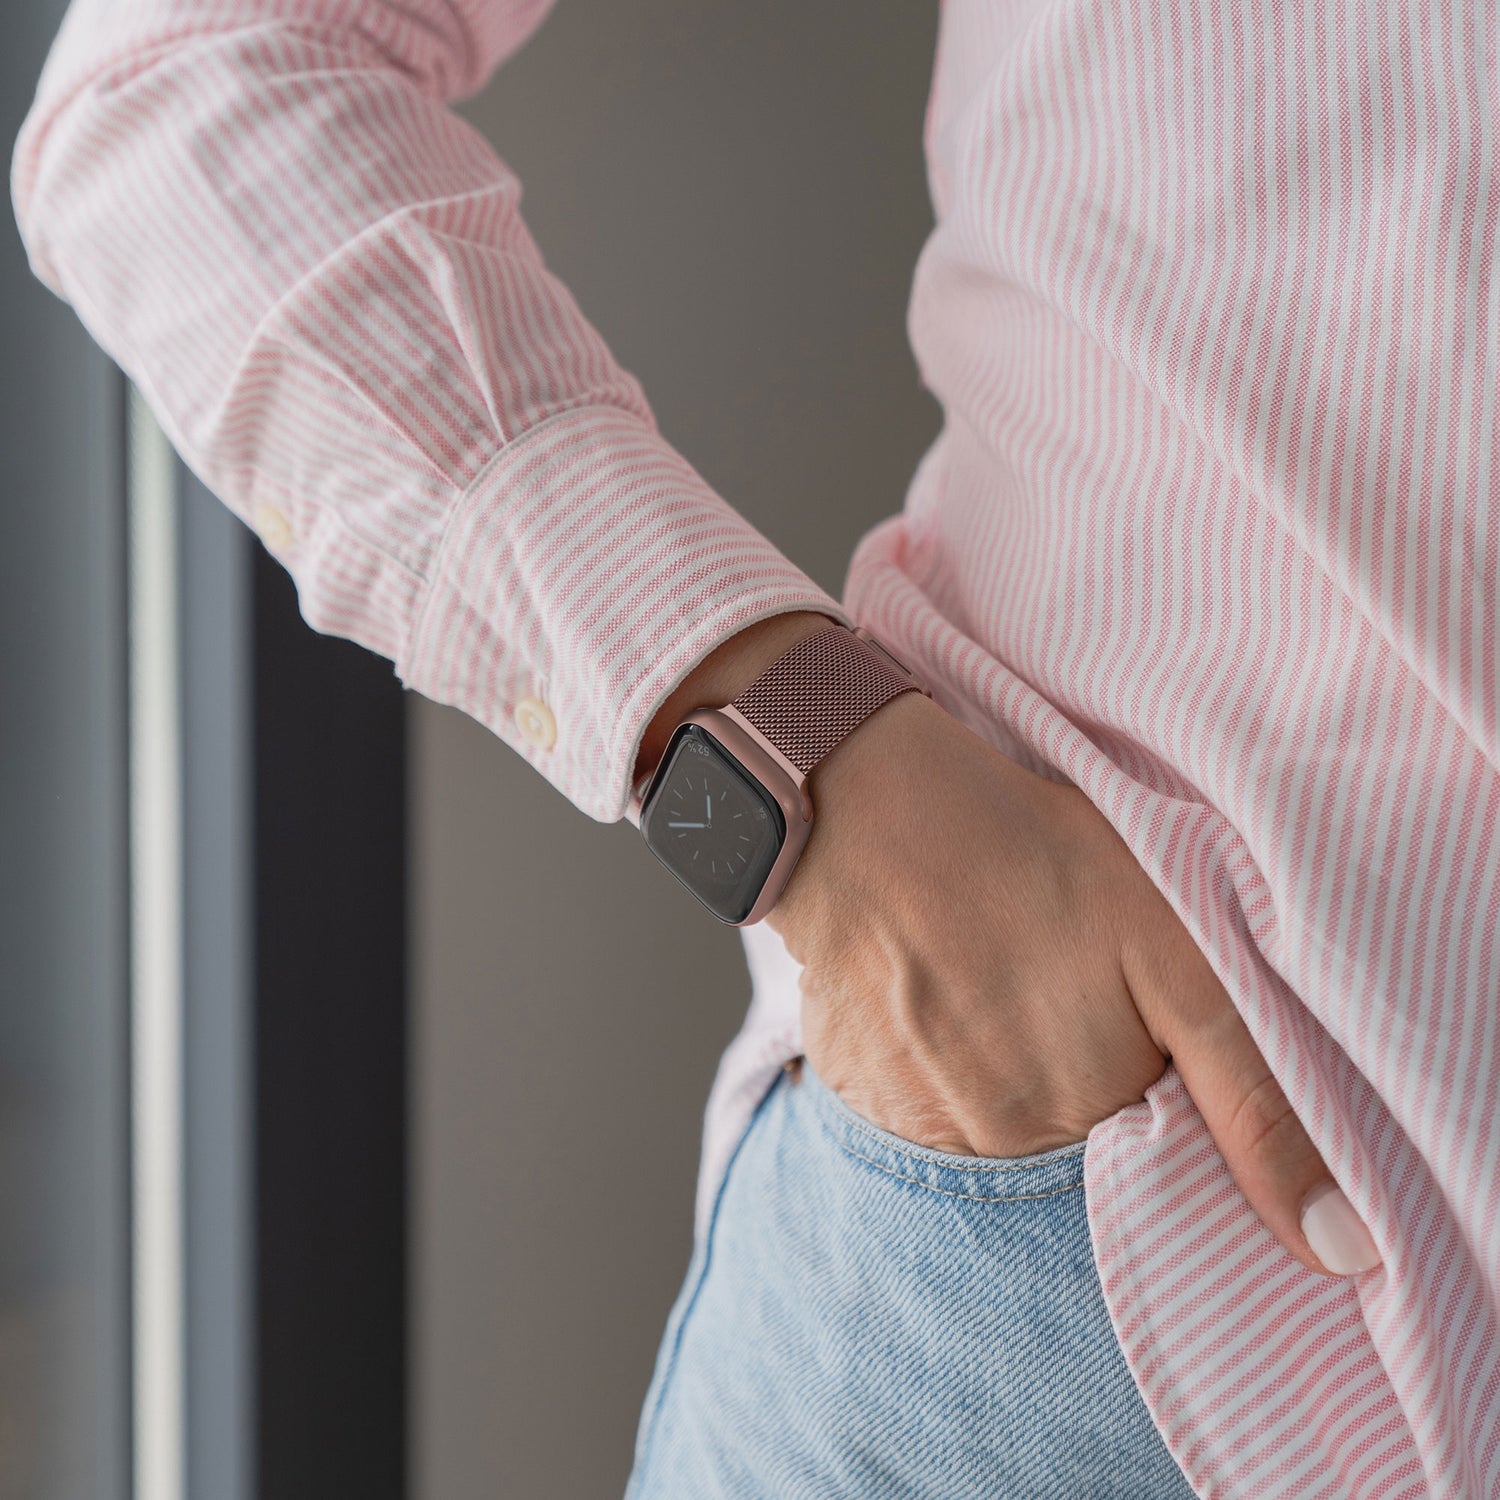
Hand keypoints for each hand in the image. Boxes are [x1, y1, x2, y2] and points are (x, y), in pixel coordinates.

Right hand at [767, 689, 1381, 1279]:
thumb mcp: (1181, 953)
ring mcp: (908, 1124)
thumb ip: (1258, 1103)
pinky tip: (933, 986)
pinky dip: (928, 1060)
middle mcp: (990, 1150)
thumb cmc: (1036, 860)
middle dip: (1074, 1089)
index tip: (1129, 1028)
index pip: (1145, 1168)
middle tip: (1055, 985)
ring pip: (984, 1132)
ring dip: (996, 1074)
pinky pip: (911, 1103)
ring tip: (991, 976)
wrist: (872, 805)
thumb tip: (1337, 1252)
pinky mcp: (848, 1088)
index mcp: (1083, 1123)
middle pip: (1062, 1152)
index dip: (1151, 1100)